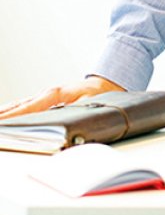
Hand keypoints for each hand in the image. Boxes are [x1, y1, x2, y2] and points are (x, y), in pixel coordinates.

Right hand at [0, 76, 123, 119]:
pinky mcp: (45, 100)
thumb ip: (77, 115)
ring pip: (19, 105)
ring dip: (5, 114)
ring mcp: (45, 96)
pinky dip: (12, 112)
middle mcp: (47, 93)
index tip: (1, 124)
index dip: (13, 117)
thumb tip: (66, 129)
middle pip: (19, 106)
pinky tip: (3, 117)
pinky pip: (24, 106)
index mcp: (56, 93)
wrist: (104, 85)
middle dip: (3, 116)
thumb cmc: (98, 94)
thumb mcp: (90, 104)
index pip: (29, 108)